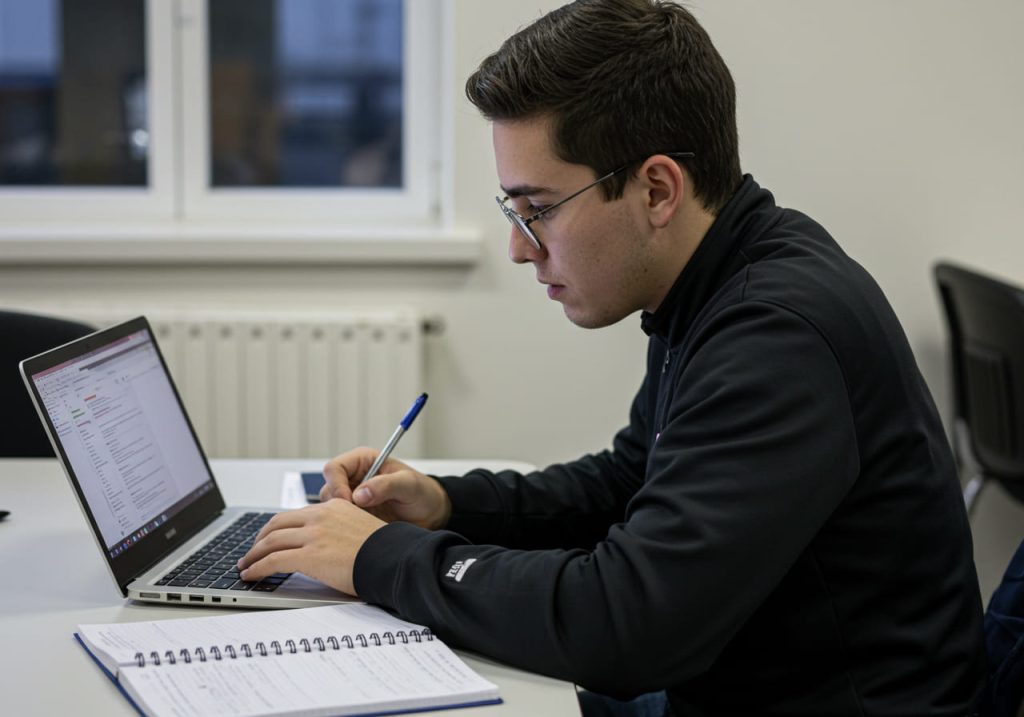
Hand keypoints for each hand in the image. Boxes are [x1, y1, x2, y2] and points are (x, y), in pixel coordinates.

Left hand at [237, 500, 384, 595]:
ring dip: (253, 555)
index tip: (269, 539)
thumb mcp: (361, 528)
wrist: (395, 559)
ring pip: (270, 542)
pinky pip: (273, 561)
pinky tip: (251, 575)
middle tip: (252, 552)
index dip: (276, 528)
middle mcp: (321, 516)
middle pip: (276, 524)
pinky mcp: (309, 555)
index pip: (295, 514)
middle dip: (259, 539)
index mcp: (334, 507)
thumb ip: (340, 530)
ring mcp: (313, 535)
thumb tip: (328, 546)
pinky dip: (257, 568)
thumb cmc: (385, 551)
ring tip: (246, 566)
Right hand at [321, 447, 451, 529]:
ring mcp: (353, 500)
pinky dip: (346, 530)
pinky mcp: (355, 518)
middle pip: (328, 490)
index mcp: (363, 462)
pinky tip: (362, 533)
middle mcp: (354, 479)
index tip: (348, 501)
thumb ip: (386, 485)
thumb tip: (360, 494)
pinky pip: (340, 524)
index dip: (336, 484)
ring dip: (341, 518)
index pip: (334, 468)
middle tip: (354, 518)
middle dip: (337, 505)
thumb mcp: (409, 485)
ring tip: (362, 526)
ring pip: (330, 509)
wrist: (431, 514)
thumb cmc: (423, 492)